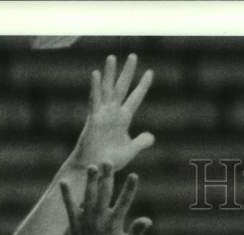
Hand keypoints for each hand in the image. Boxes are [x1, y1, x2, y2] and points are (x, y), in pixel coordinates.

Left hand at [61, 163, 151, 234]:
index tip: (134, 175)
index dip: (129, 188)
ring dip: (90, 181)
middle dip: (107, 177)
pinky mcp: (74, 223)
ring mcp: (86, 220)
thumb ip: (137, 232)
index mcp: (114, 224)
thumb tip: (147, 220)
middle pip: (104, 194)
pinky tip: (64, 182)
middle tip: (108, 160)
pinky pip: (70, 206)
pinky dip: (67, 195)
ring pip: (88, 196)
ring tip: (92, 166)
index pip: (125, 202)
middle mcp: (100, 219)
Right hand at [69, 54, 153, 171]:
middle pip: (122, 88)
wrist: (96, 169)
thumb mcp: (130, 150)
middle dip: (128, 72)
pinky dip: (95, 88)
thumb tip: (151, 136)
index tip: (150, 72)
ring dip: (109, 74)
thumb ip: (140, 142)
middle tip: (134, 56)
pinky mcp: (93, 120)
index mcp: (123, 119)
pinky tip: (96, 74)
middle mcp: (113, 113)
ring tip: (112, 57)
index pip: (135, 98)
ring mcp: (102, 114)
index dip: (142, 86)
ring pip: (107, 89)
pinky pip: (95, 101)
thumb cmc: (111, 160)